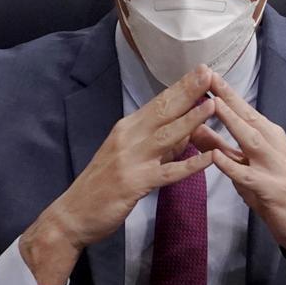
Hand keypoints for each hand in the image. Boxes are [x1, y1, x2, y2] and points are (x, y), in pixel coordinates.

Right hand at [20, 66, 216, 284]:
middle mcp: (128, 138)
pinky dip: (189, 165)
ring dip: (191, 120)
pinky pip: (168, 173)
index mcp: (127, 129)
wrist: (72, 214)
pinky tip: (208, 158)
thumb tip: (186, 132)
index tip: (201, 70)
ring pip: (166, 136)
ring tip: (213, 105)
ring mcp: (132, 160)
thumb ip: (157, 143)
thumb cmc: (101, 185)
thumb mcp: (127, 155)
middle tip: (209, 72)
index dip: (180, 87)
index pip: (158, 103)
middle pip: (163, 111)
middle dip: (187, 92)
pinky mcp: (135, 183)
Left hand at [201, 73, 285, 284]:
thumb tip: (194, 127)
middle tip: (207, 78)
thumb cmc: (275, 193)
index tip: (208, 73)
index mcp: (271, 137)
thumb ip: (222, 147)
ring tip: (213, 106)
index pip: (246, 110)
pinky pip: (248, 175)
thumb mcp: (246, 167)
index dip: (227, 92)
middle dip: (228, 97)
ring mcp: (275, 167)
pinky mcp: (272, 189)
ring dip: (232, 122)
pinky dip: (232, 165)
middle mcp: (275, 146)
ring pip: (251, 140)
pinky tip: (216, 156)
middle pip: (249, 118)